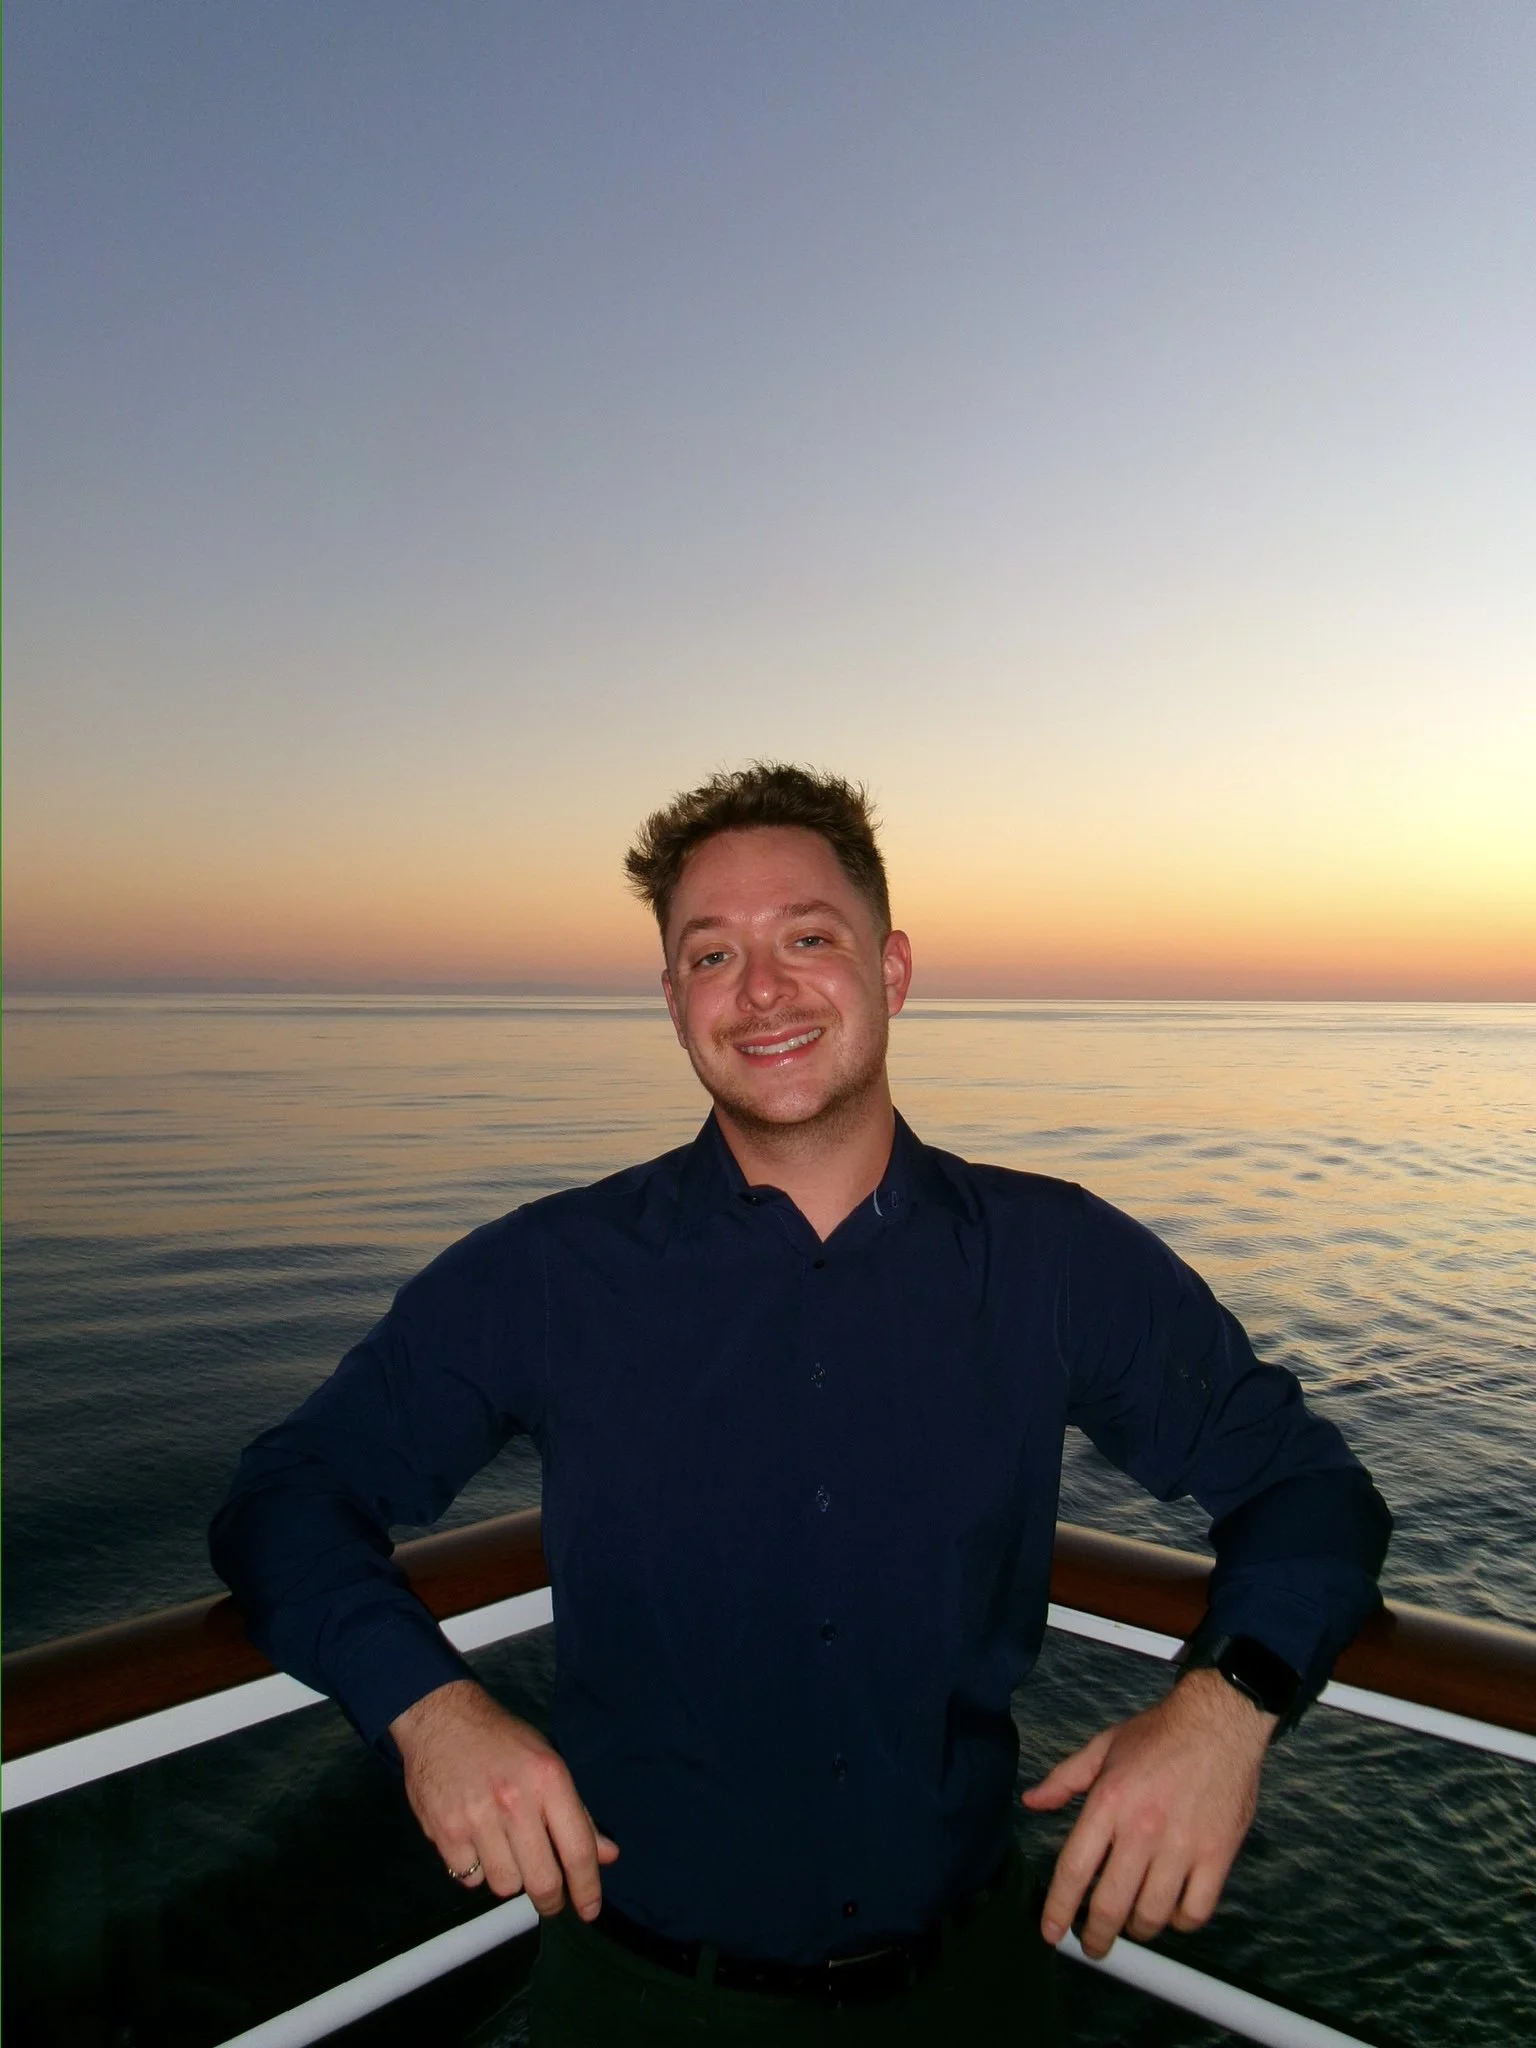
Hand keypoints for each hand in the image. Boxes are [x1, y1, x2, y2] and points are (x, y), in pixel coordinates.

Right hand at [389, 1679, 618, 1918]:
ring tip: (504, 1851)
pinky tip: (475, 1842)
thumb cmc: (502, 1741)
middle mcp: (515, 1801)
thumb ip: (577, 1814)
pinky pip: (468, 1878)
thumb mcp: (548, 1763)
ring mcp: (477, 1818)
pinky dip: (475, 1869)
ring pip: (504, 1885)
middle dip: (550, 1901)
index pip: (578, 1849)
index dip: (588, 1888)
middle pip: (542, 1880)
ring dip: (509, 1878)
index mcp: (548, 1780)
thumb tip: (607, 1856)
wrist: (441, 1719)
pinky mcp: (444, 1831)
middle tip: (550, 1902)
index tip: (590, 1911)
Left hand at [1022, 1669, 1273, 1957]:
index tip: (1052, 1932)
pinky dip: (1180, 1923)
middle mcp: (1143, 1829)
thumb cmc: (1159, 1733)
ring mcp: (1183, 1845)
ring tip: (1131, 1924)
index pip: (1074, 1869)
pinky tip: (1171, 1911)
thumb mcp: (1103, 1746)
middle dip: (1096, 1936)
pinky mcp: (1218, 1855)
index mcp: (1109, 1801)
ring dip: (1137, 1930)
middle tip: (1093, 1944)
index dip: (1059, 1908)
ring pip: (1152, 1915)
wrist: (1220, 1720)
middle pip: (1111, 1904)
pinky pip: (1195, 1911)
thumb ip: (1064, 1779)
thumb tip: (1032, 1802)